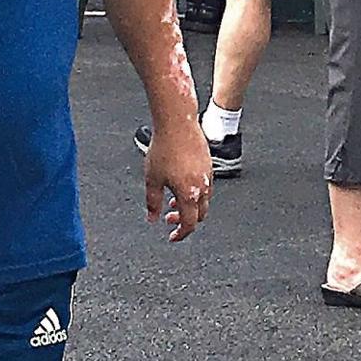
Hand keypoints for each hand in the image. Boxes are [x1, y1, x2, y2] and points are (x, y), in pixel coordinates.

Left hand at [144, 119, 211, 241]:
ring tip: (173, 199)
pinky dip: (195, 192)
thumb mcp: (152, 180)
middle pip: (200, 214)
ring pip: (204, 200)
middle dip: (185, 220)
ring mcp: (208, 174)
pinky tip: (180, 184)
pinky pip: (206, 186)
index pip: (189, 224)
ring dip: (190, 205)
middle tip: (169, 217)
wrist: (177, 124)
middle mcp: (202, 186)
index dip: (180, 234)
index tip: (172, 236)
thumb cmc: (164, 149)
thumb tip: (152, 218)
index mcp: (189, 193)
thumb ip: (152, 203)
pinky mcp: (209, 163)